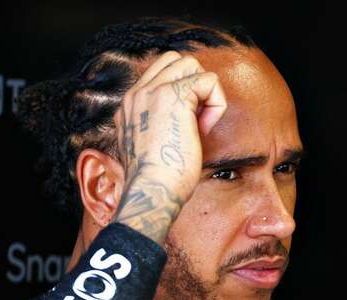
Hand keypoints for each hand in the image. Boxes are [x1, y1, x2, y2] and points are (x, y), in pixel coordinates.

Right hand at [112, 50, 227, 244]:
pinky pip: (209, 81)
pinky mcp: (175, 97)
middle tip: (195, 121)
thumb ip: (156, 127)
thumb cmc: (156, 182)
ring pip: (191, 64)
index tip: (182, 128)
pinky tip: (204, 129)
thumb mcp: (148, 148)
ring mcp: (153, 92)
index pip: (160, 72)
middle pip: (175, 60)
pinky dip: (216, 104)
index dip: (181, 92)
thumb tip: (183, 120)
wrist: (152, 193)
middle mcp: (137, 94)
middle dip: (194, 85)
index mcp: (129, 105)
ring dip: (204, 93)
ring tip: (200, 125)